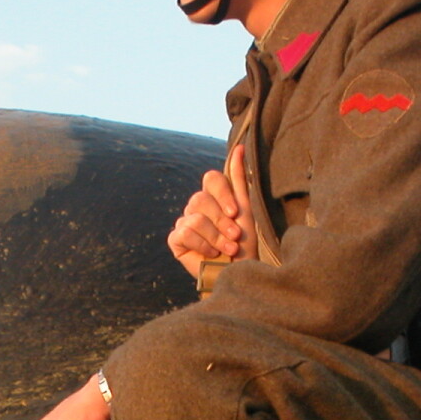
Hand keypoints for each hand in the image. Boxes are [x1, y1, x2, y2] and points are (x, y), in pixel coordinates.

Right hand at [167, 144, 257, 279]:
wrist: (238, 272)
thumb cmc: (245, 244)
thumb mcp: (245, 209)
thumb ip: (239, 178)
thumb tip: (240, 147)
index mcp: (214, 197)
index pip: (211, 179)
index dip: (223, 195)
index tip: (236, 214)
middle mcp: (197, 207)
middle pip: (201, 199)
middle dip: (222, 222)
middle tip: (234, 238)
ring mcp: (185, 222)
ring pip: (195, 218)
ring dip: (215, 238)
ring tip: (226, 250)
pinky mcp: (176, 240)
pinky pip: (184, 232)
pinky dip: (202, 245)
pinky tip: (210, 255)